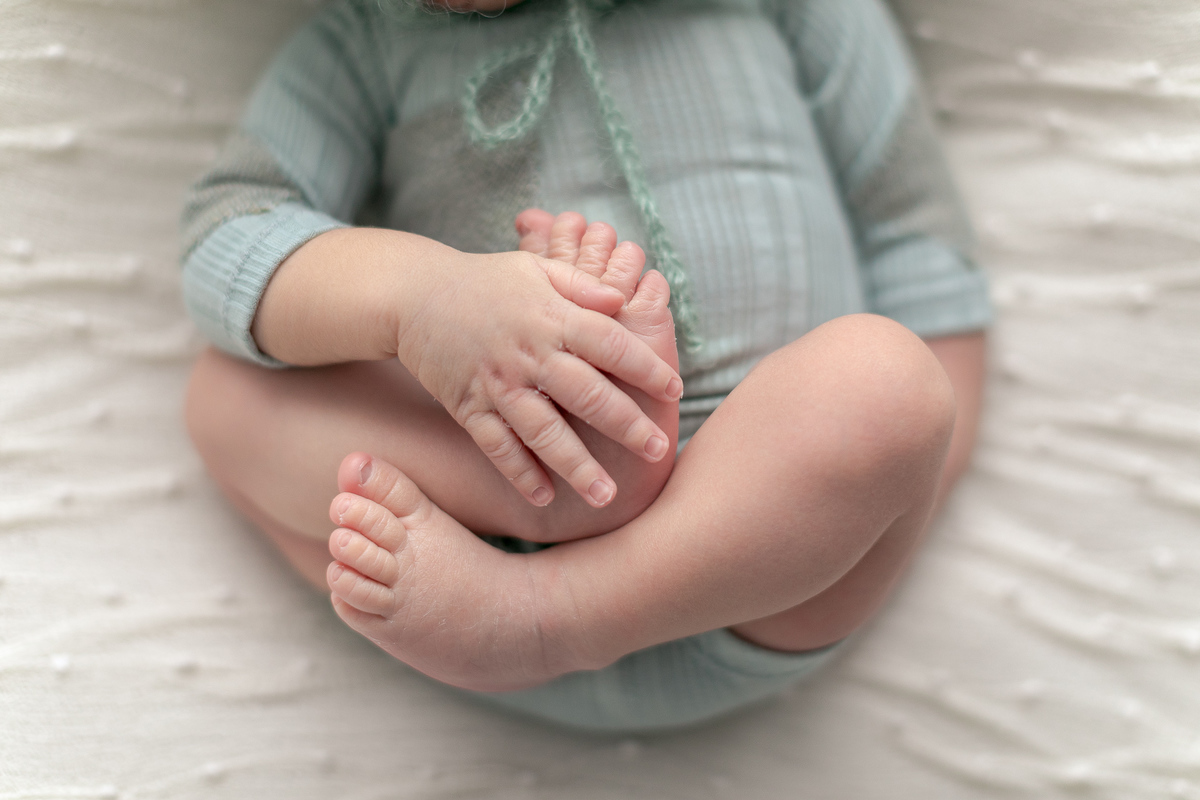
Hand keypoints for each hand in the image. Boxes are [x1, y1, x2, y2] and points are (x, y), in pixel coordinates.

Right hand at [395, 248, 682, 508]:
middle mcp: (528, 353)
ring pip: (544, 432)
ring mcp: (497, 384)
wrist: (412, 294)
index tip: (675, 390)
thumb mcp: (535, 268)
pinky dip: (520, 473)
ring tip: (606, 496)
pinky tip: (545, 497)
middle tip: (657, 451)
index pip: (609, 343)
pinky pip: (497, 446)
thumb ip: (581, 284)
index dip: (645, 367)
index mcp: (551, 316)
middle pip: (586, 394)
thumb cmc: (485, 280)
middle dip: (626, 425)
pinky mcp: (468, 406)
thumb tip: (624, 298)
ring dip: (577, 466)